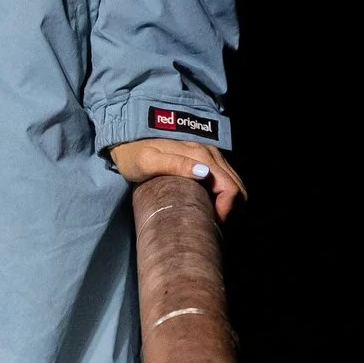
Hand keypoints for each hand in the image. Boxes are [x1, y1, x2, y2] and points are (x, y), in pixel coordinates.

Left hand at [108, 139, 247, 221]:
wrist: (126, 138)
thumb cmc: (134, 155)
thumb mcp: (148, 161)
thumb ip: (174, 164)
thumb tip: (204, 173)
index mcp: (200, 155)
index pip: (229, 186)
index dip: (227, 209)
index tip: (212, 222)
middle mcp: (210, 152)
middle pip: (237, 186)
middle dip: (231, 208)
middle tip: (212, 223)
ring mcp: (210, 154)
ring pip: (234, 182)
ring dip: (229, 202)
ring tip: (210, 216)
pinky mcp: (206, 158)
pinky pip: (225, 179)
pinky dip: (224, 195)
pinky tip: (210, 205)